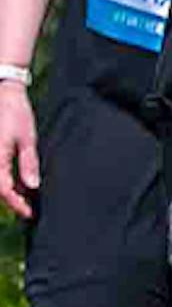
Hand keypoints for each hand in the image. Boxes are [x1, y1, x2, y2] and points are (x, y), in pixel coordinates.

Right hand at [0, 82, 38, 219]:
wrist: (4, 93)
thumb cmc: (16, 113)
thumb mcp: (27, 138)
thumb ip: (28, 163)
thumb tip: (33, 187)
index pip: (3, 190)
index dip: (17, 204)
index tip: (29, 213)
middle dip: (13, 200)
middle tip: (30, 208)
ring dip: (9, 190)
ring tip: (28, 197)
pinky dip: (6, 179)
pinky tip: (21, 182)